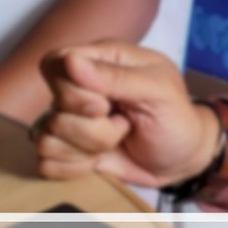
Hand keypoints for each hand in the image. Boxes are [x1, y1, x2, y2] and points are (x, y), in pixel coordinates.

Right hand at [32, 42, 220, 188]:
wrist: (181, 158)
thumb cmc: (175, 116)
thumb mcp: (158, 91)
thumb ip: (116, 76)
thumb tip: (70, 60)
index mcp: (101, 60)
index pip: (54, 63)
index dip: (71, 89)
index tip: (103, 104)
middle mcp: (78, 87)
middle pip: (53, 106)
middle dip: (91, 126)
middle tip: (123, 123)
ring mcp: (70, 120)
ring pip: (46, 138)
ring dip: (88, 148)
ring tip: (117, 139)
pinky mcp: (67, 149)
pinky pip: (46, 162)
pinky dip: (75, 167)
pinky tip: (98, 160)